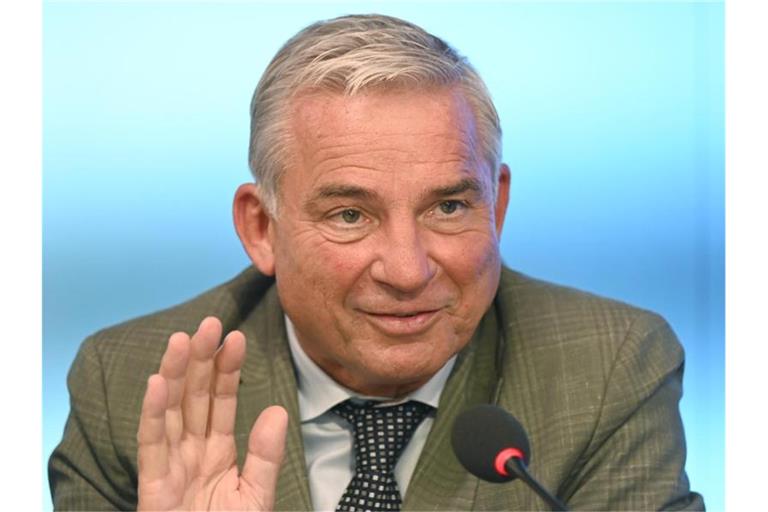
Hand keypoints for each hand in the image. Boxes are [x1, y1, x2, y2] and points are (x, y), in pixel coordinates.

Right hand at [137, 316, 287, 509]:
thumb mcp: (256, 495)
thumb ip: (265, 455)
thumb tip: (277, 409)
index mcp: (216, 452)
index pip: (220, 401)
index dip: (227, 369)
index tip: (236, 336)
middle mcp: (191, 452)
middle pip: (194, 398)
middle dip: (201, 360)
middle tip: (210, 322)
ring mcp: (170, 467)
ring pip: (171, 412)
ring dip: (176, 375)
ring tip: (184, 340)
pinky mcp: (153, 489)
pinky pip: (152, 446)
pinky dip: (152, 413)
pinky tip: (159, 382)